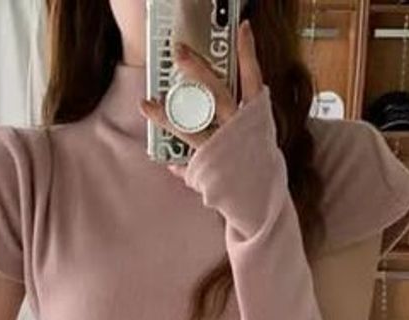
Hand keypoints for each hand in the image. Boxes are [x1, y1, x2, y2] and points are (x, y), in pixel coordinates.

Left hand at [138, 20, 265, 181]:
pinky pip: (188, 161)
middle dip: (197, 71)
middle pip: (217, 93)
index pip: (253, 78)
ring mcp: (224, 150)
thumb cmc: (257, 165)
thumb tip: (212, 101)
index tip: (241, 27)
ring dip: (166, 116)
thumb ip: (237, 117)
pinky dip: (179, 162)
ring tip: (145, 104)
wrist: (262, 202)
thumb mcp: (256, 135)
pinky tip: (170, 161)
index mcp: (255, 117)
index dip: (248, 53)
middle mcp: (240, 130)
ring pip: (191, 127)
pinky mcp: (211, 171)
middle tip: (178, 52)